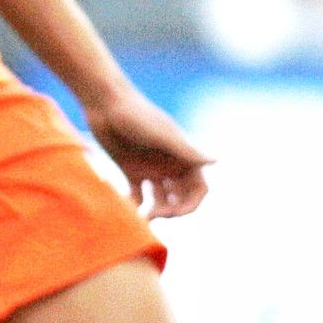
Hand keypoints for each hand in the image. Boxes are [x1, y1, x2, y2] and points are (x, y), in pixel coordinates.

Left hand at [84, 89, 212, 218]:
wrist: (105, 103)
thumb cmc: (136, 115)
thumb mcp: (161, 135)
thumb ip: (186, 150)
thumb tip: (217, 161)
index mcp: (183, 157)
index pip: (198, 189)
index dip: (191, 204)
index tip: (174, 212)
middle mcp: (170, 165)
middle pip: (181, 198)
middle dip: (173, 211)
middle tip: (156, 215)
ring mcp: (151, 168)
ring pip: (160, 200)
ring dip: (155, 212)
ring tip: (142, 218)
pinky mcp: (131, 170)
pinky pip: (137, 195)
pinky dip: (135, 206)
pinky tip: (127, 210)